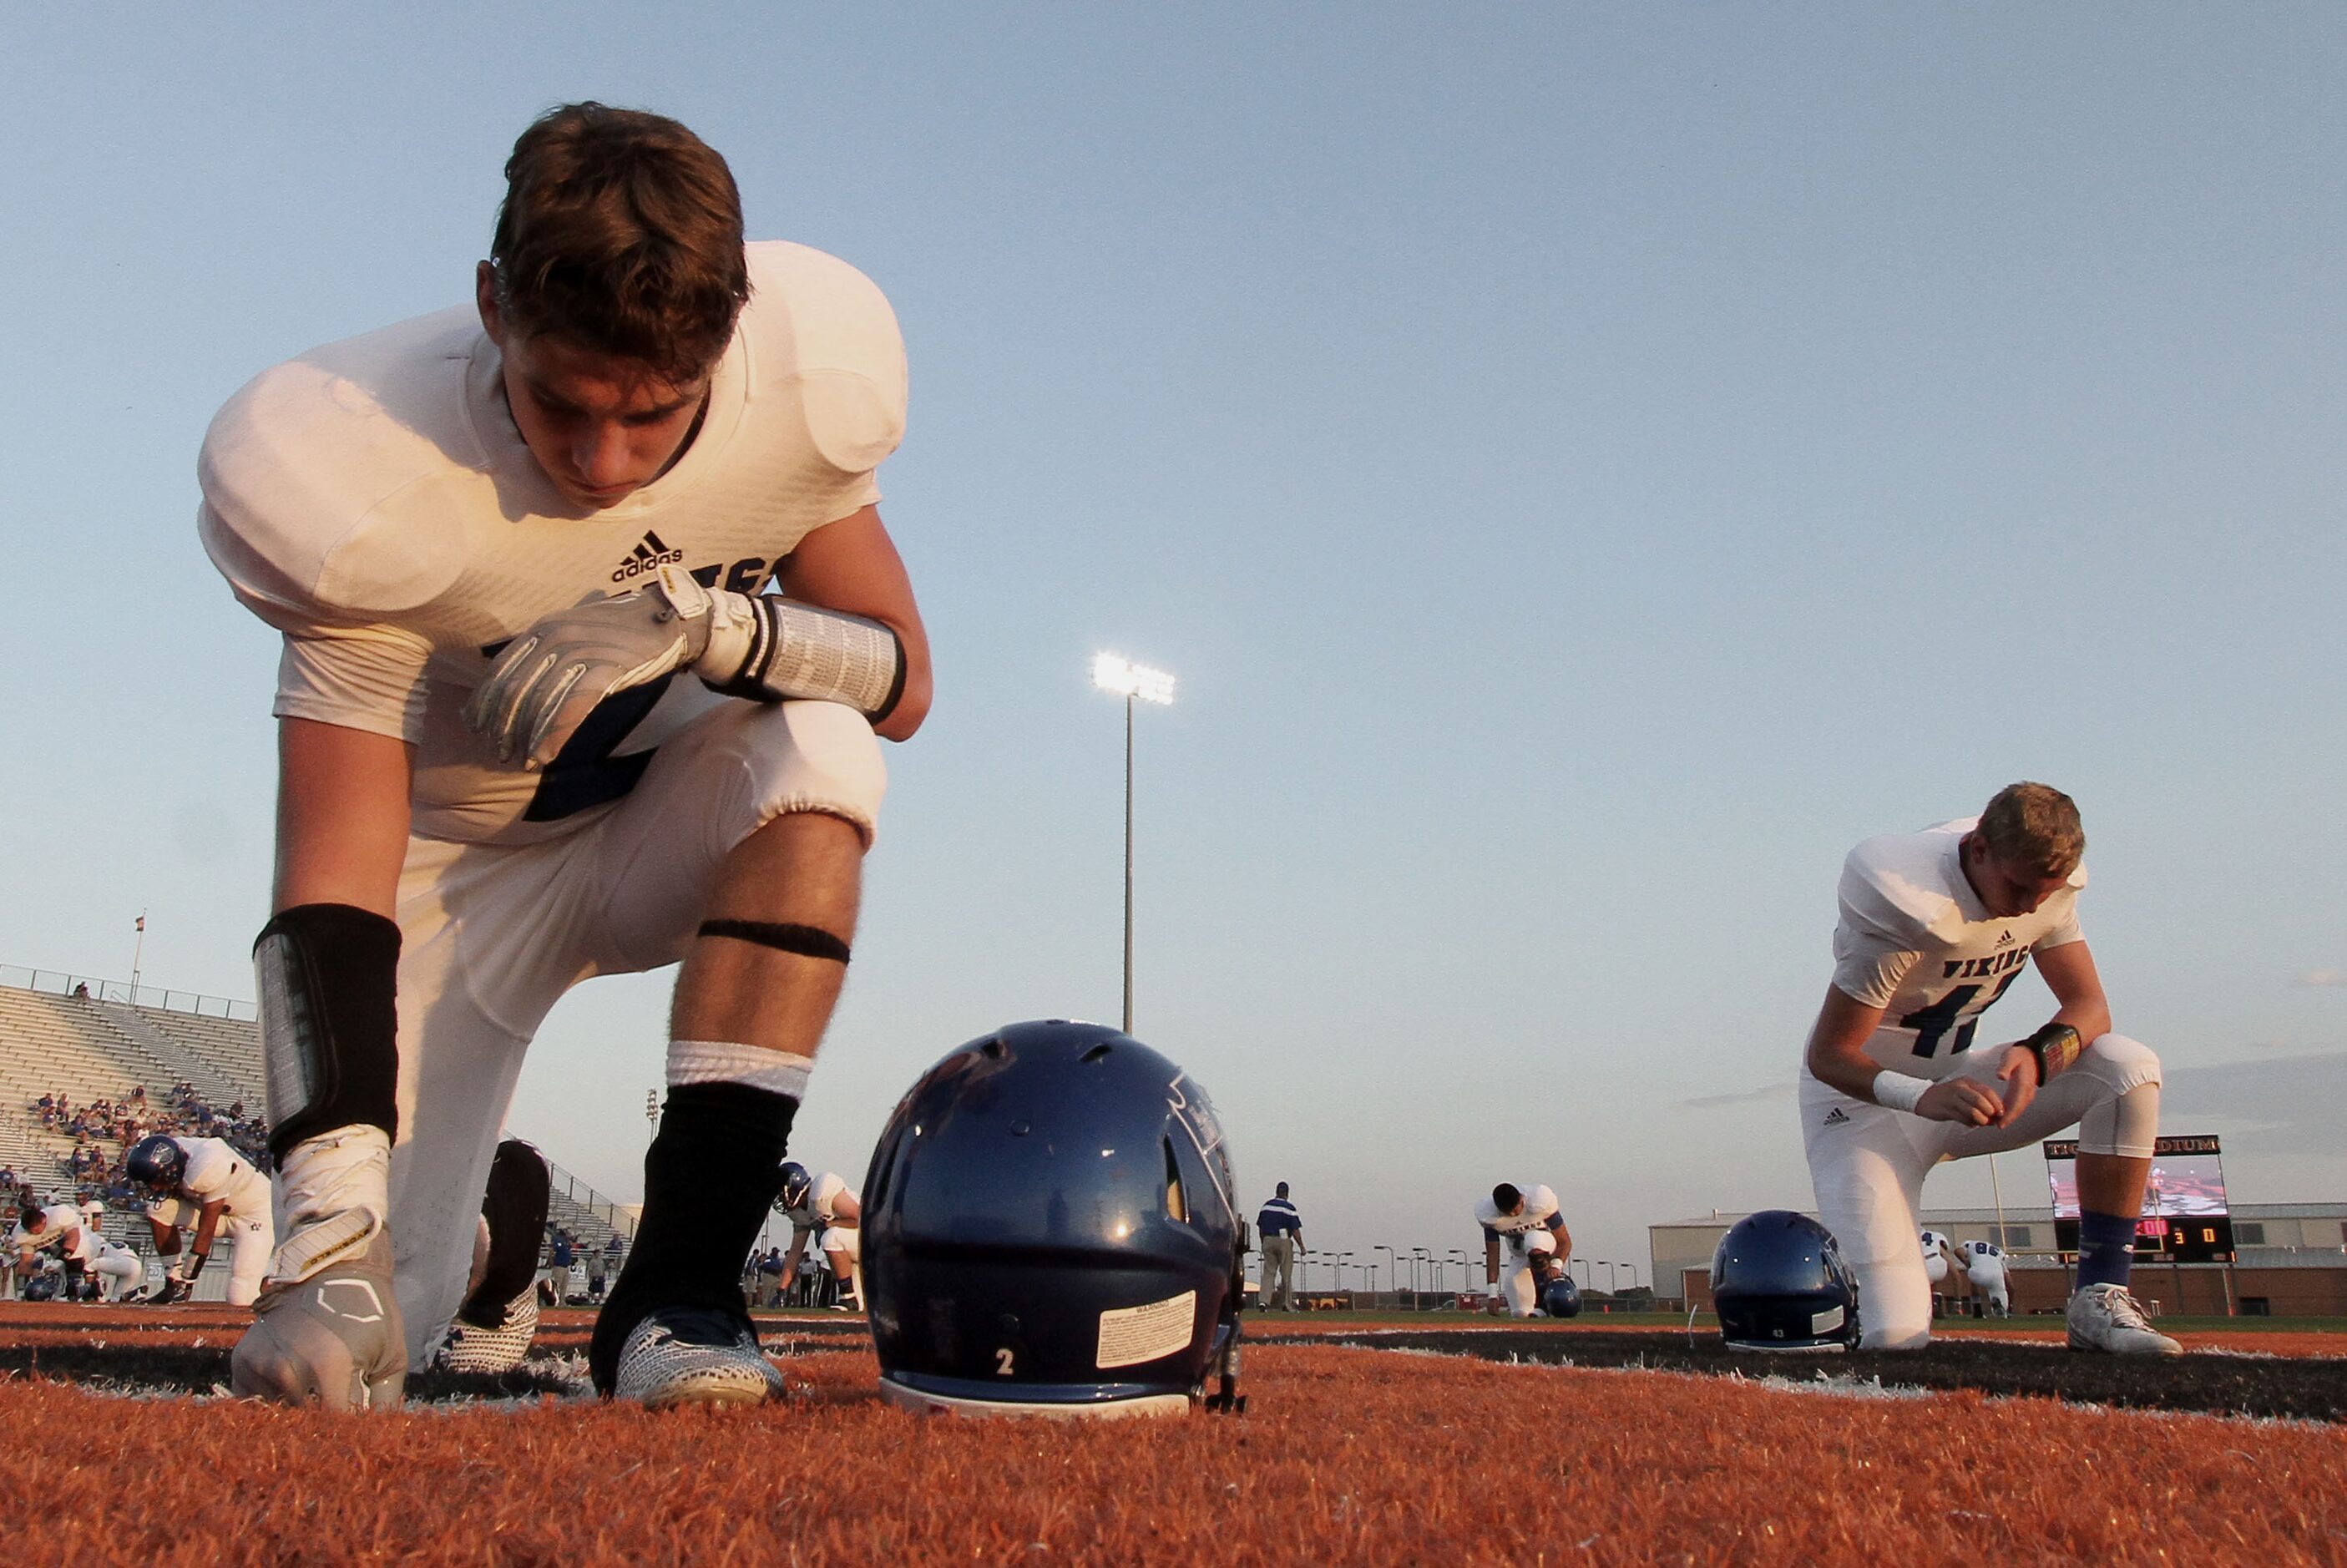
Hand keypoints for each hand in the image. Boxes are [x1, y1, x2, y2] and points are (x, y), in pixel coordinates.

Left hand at [466, 566, 731, 769]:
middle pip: (515, 690)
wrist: (666, 619)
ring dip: (526, 737)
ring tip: (522, 760)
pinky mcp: (607, 668)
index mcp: (542, 628)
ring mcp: (581, 652)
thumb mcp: (573, 628)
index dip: (485, 704)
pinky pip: (571, 707)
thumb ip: (545, 649)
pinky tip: (545, 756)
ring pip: (540, 702)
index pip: (499, 670)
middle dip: (503, 726)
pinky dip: (554, 735)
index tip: (478, 729)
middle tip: (499, 753)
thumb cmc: (618, 630)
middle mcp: (555, 636)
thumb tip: (514, 680)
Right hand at [1915, 1077, 2007, 1126]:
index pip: (1988, 1091)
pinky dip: (1971, 1124)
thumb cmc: (1947, 1096)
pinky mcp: (1946, 1109)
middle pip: (1981, 1101)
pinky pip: (1963, 1119)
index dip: (1997, 1104)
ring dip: (1981, 1121)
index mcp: (1967, 1082)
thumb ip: (1979, 1099)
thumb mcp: (1964, 1092)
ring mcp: (1952, 1098)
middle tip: (1993, 1120)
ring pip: (1973, 1111)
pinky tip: (1971, 1124)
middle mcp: (1960, 1088)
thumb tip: (1996, 1113)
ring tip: (1982, 1123)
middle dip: (1990, 1113)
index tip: (2001, 1113)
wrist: (1923, 1097)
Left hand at [1990, 1044, 2039, 1126]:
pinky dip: (2010, 1112)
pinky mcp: (2024, 1094)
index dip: (2008, 1116)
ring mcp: (2027, 1094)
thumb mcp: (2010, 1057)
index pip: (2016, 1105)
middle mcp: (2027, 1092)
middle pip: (2017, 1111)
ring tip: (1995, 1124)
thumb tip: (2000, 1077)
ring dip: (2008, 1117)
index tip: (2000, 1125)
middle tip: (1994, 1127)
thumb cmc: (2020, 1056)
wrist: (2033, 1055)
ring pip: (2017, 1110)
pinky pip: (2017, 1106)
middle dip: (2007, 1120)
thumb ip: (2005, 1066)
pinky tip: (2000, 1115)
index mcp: (2023, 1085)